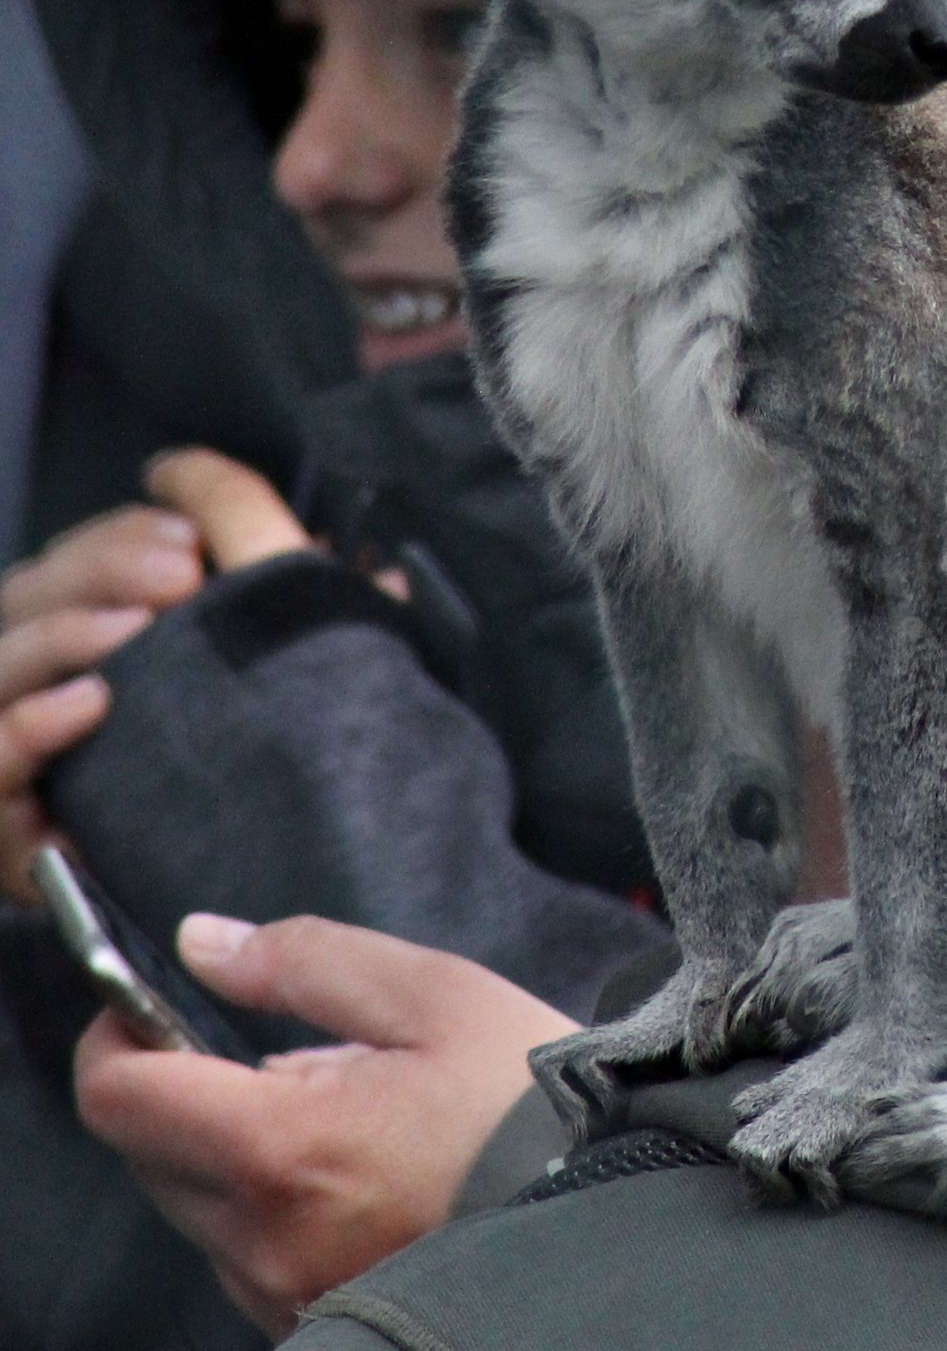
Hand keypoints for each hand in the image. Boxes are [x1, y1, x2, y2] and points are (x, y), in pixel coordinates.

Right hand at [0, 450, 312, 903]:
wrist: (238, 936)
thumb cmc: (266, 803)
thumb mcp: (301, 702)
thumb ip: (327, 637)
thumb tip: (390, 578)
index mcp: (104, 644)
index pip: (85, 559)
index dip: (124, 531)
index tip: (189, 528)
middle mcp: (45, 690)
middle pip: (34, 594)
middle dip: (101, 562)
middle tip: (179, 568)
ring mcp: (18, 755)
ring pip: (2, 663)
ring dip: (63, 631)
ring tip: (133, 628)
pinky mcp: (8, 829)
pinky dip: (26, 728)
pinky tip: (86, 704)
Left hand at [75, 914, 571, 1340]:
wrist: (612, 1203)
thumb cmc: (528, 1097)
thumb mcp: (434, 993)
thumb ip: (305, 960)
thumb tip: (204, 943)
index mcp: (285, 1147)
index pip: (120, 1095)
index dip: (116, 1033)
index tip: (144, 1001)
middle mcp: (263, 1237)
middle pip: (146, 1151)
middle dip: (183, 1085)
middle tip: (275, 1044)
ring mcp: (282, 1289)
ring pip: (194, 1205)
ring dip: (229, 1147)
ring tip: (339, 1109)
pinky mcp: (309, 1315)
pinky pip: (243, 1250)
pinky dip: (268, 1199)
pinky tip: (352, 1165)